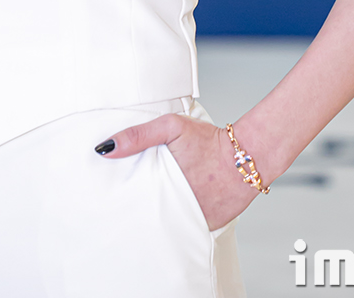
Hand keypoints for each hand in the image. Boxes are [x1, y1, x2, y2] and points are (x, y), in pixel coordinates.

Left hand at [95, 113, 259, 230]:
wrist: (248, 156)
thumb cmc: (209, 140)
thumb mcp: (170, 127)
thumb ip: (137, 136)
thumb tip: (105, 149)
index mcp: (162, 184)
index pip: (133, 199)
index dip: (123, 198)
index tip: (113, 197)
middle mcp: (176, 206)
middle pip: (148, 213)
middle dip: (139, 209)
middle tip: (126, 205)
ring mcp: (192, 219)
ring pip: (167, 222)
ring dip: (160, 216)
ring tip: (150, 208)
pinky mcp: (206, 226)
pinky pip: (187, 225)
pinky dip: (181, 219)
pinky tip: (175, 209)